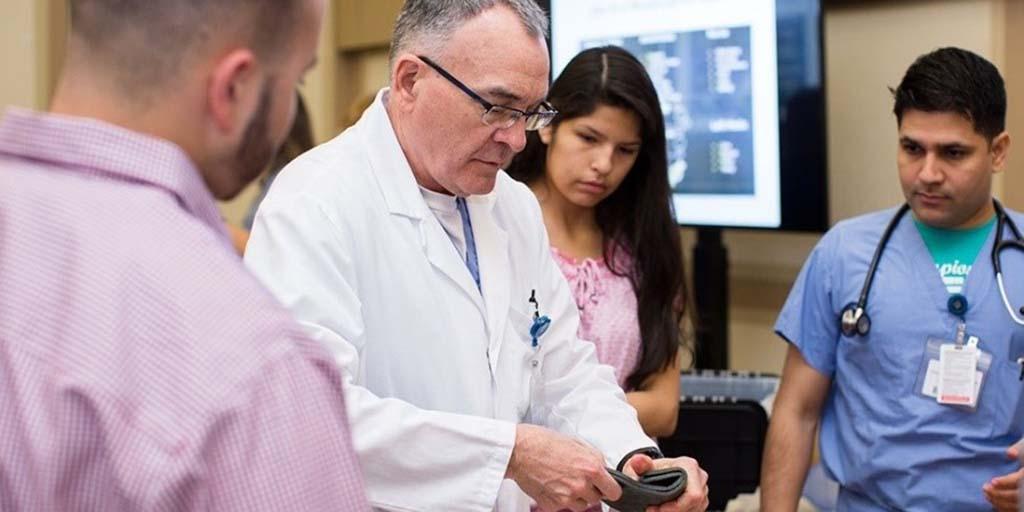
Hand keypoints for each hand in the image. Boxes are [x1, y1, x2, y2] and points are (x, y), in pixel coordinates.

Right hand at [506, 424, 620, 511]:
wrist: (519, 450)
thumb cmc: (543, 442)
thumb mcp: (576, 443)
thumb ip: (593, 458)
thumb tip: (603, 468)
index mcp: (591, 468)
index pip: (614, 491)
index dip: (609, 488)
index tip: (605, 487)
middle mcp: (581, 485)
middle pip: (596, 499)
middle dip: (590, 490)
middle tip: (577, 478)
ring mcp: (567, 497)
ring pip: (581, 505)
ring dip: (576, 496)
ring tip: (563, 480)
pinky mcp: (553, 505)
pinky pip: (563, 506)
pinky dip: (559, 499)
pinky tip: (552, 484)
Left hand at [622, 453, 708, 511]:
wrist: (650, 473)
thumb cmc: (646, 470)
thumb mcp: (639, 466)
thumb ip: (638, 465)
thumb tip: (639, 460)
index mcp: (689, 466)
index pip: (692, 495)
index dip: (675, 507)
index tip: (655, 510)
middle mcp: (700, 477)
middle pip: (694, 505)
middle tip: (652, 511)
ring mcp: (702, 490)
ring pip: (694, 511)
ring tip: (656, 510)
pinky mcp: (700, 501)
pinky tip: (664, 510)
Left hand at [984, 441, 1022, 511]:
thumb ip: (1018, 449)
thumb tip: (1010, 453)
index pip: (1019, 480)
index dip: (1006, 482)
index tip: (993, 481)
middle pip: (1017, 495)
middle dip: (999, 493)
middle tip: (985, 488)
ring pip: (1015, 505)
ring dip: (999, 502)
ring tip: (986, 494)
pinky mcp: (1023, 503)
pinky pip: (1015, 510)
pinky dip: (1003, 508)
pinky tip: (993, 503)